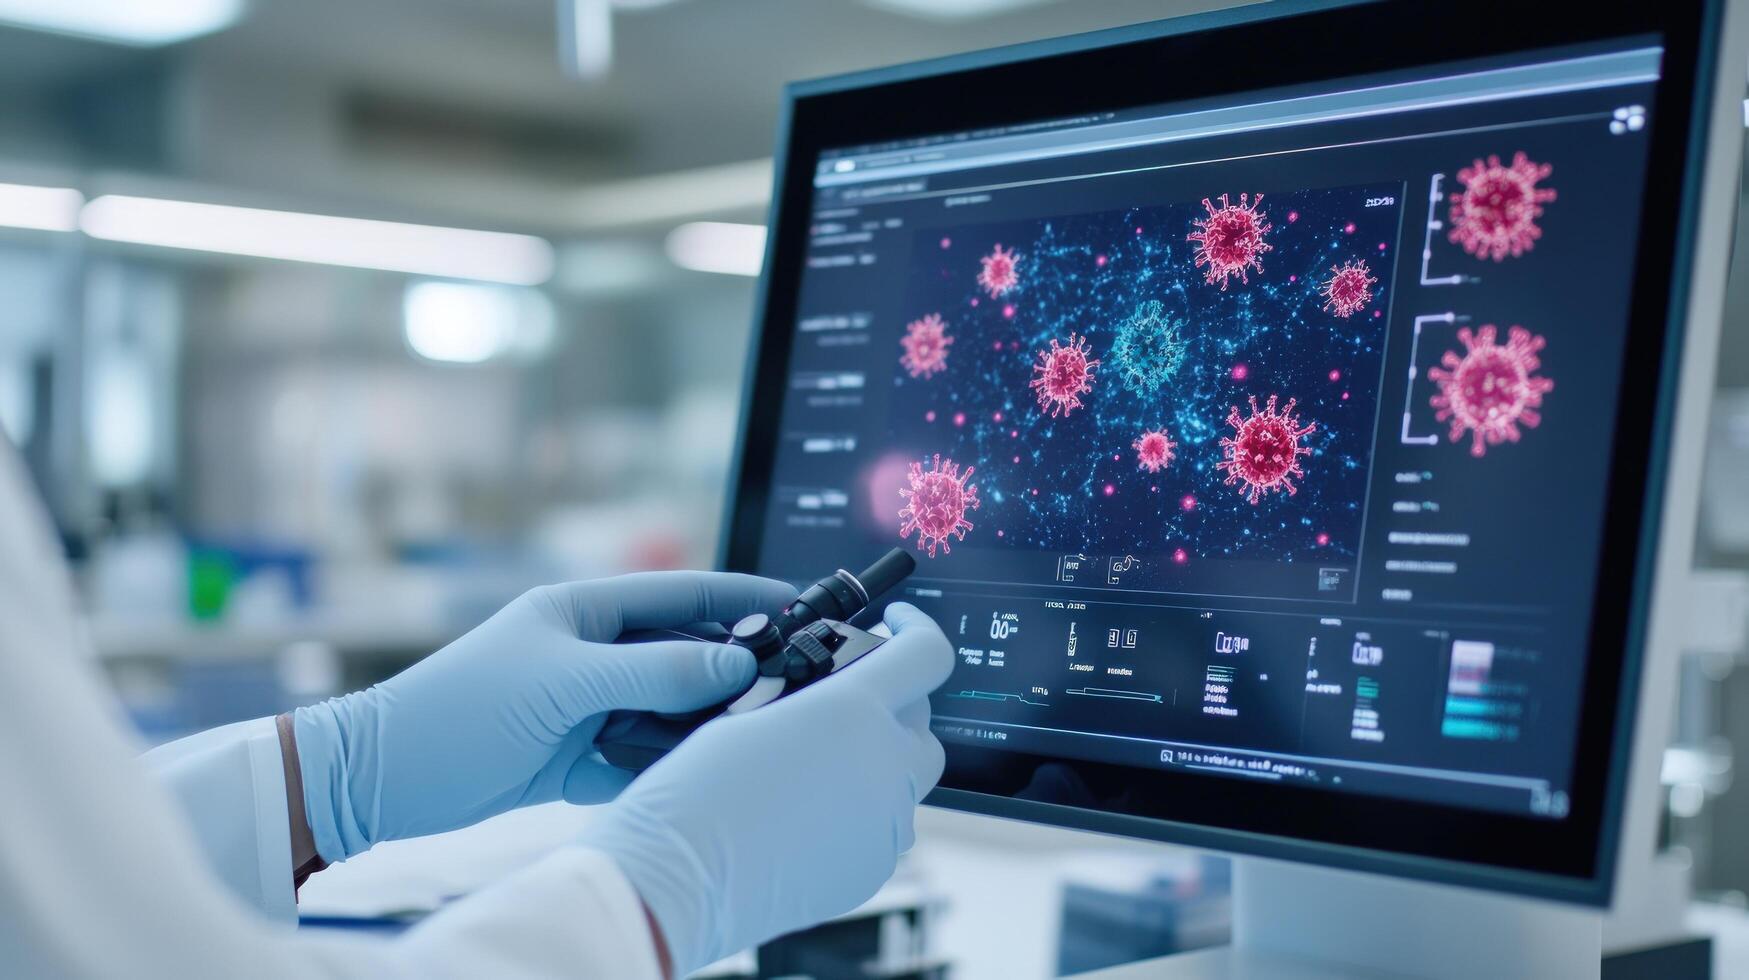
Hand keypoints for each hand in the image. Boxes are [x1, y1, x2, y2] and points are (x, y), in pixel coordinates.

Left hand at [292, 572, 795, 861]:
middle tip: (790, 686)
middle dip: (733, 670)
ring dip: (702, 724)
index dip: (742, 597)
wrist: (381, 780)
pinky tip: (694, 774)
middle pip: (683, 654)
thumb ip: (654, 670)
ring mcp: (586, 705)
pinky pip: (640, 755)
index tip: (800, 605)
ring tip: (751, 737)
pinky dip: (665, 765)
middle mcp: (592, 653)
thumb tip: (735, 661)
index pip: (682, 592)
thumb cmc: (457, 710)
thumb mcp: (565, 682)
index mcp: (585, 611)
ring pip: (668, 709)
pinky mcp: (577, 756)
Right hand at [578, 602, 952, 975]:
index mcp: (853, 710)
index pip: (925, 653)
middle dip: (891, 701)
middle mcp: (885, 765)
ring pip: (907, 776)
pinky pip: (885, 826)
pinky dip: (860, 811)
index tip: (898, 624)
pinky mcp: (873, 868)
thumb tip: (834, 695)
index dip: (916, 628)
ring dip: (878, 759)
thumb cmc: (697, 794)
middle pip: (920, 718)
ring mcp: (885, 823)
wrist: (680, 877)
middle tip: (843, 703)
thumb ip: (815, 698)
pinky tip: (807, 812)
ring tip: (817, 765)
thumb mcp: (752, 711)